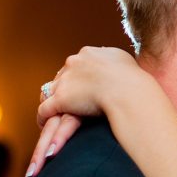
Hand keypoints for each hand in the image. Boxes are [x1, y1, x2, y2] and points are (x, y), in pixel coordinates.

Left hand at [26, 47, 143, 176]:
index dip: (80, 76)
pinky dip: (43, 117)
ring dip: (51, 101)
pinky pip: (44, 109)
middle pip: (63, 75)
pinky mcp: (60, 99)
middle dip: (65, 87)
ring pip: (50, 91)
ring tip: (52, 112)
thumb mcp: (126, 62)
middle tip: (69, 99)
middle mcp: (74, 63)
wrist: (128, 90)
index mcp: (89, 53)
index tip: (84, 85)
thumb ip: (118, 63)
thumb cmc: (134, 80)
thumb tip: (121, 65)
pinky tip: (43, 123)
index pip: (78, 64)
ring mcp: (65, 81)